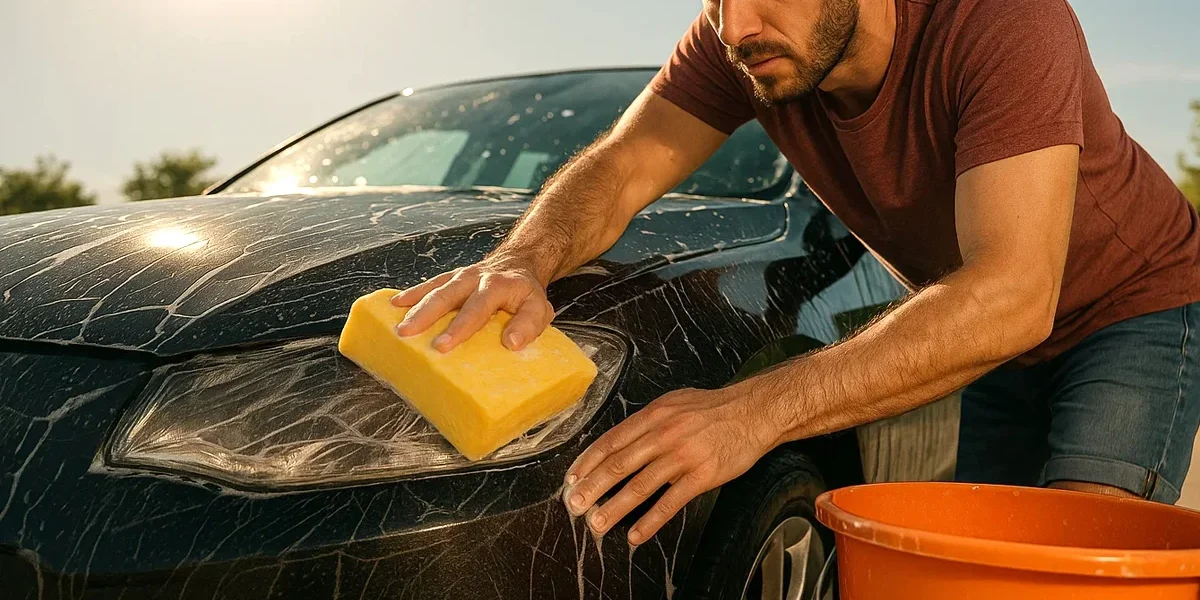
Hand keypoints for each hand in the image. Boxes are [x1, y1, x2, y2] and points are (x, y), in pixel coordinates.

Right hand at [390, 254, 552, 352]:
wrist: (519, 262)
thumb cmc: (526, 293)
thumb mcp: (540, 308)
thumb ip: (529, 324)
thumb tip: (512, 343)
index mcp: (498, 286)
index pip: (477, 308)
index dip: (460, 326)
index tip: (443, 345)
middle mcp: (476, 278)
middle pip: (447, 295)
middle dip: (426, 315)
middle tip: (407, 333)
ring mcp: (460, 276)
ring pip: (435, 289)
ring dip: (414, 306)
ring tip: (398, 324)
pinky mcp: (451, 277)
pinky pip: (430, 284)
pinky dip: (412, 294)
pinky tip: (395, 304)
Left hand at [562, 386, 777, 544]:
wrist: (753, 412)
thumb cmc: (713, 408)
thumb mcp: (675, 403)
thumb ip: (648, 422)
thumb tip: (622, 441)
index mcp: (654, 415)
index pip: (612, 440)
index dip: (589, 461)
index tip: (573, 477)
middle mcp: (664, 434)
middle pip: (620, 464)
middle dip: (593, 487)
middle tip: (575, 504)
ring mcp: (683, 456)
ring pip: (640, 485)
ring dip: (615, 507)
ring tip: (598, 523)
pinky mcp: (702, 476)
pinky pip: (670, 502)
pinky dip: (650, 521)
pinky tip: (636, 534)